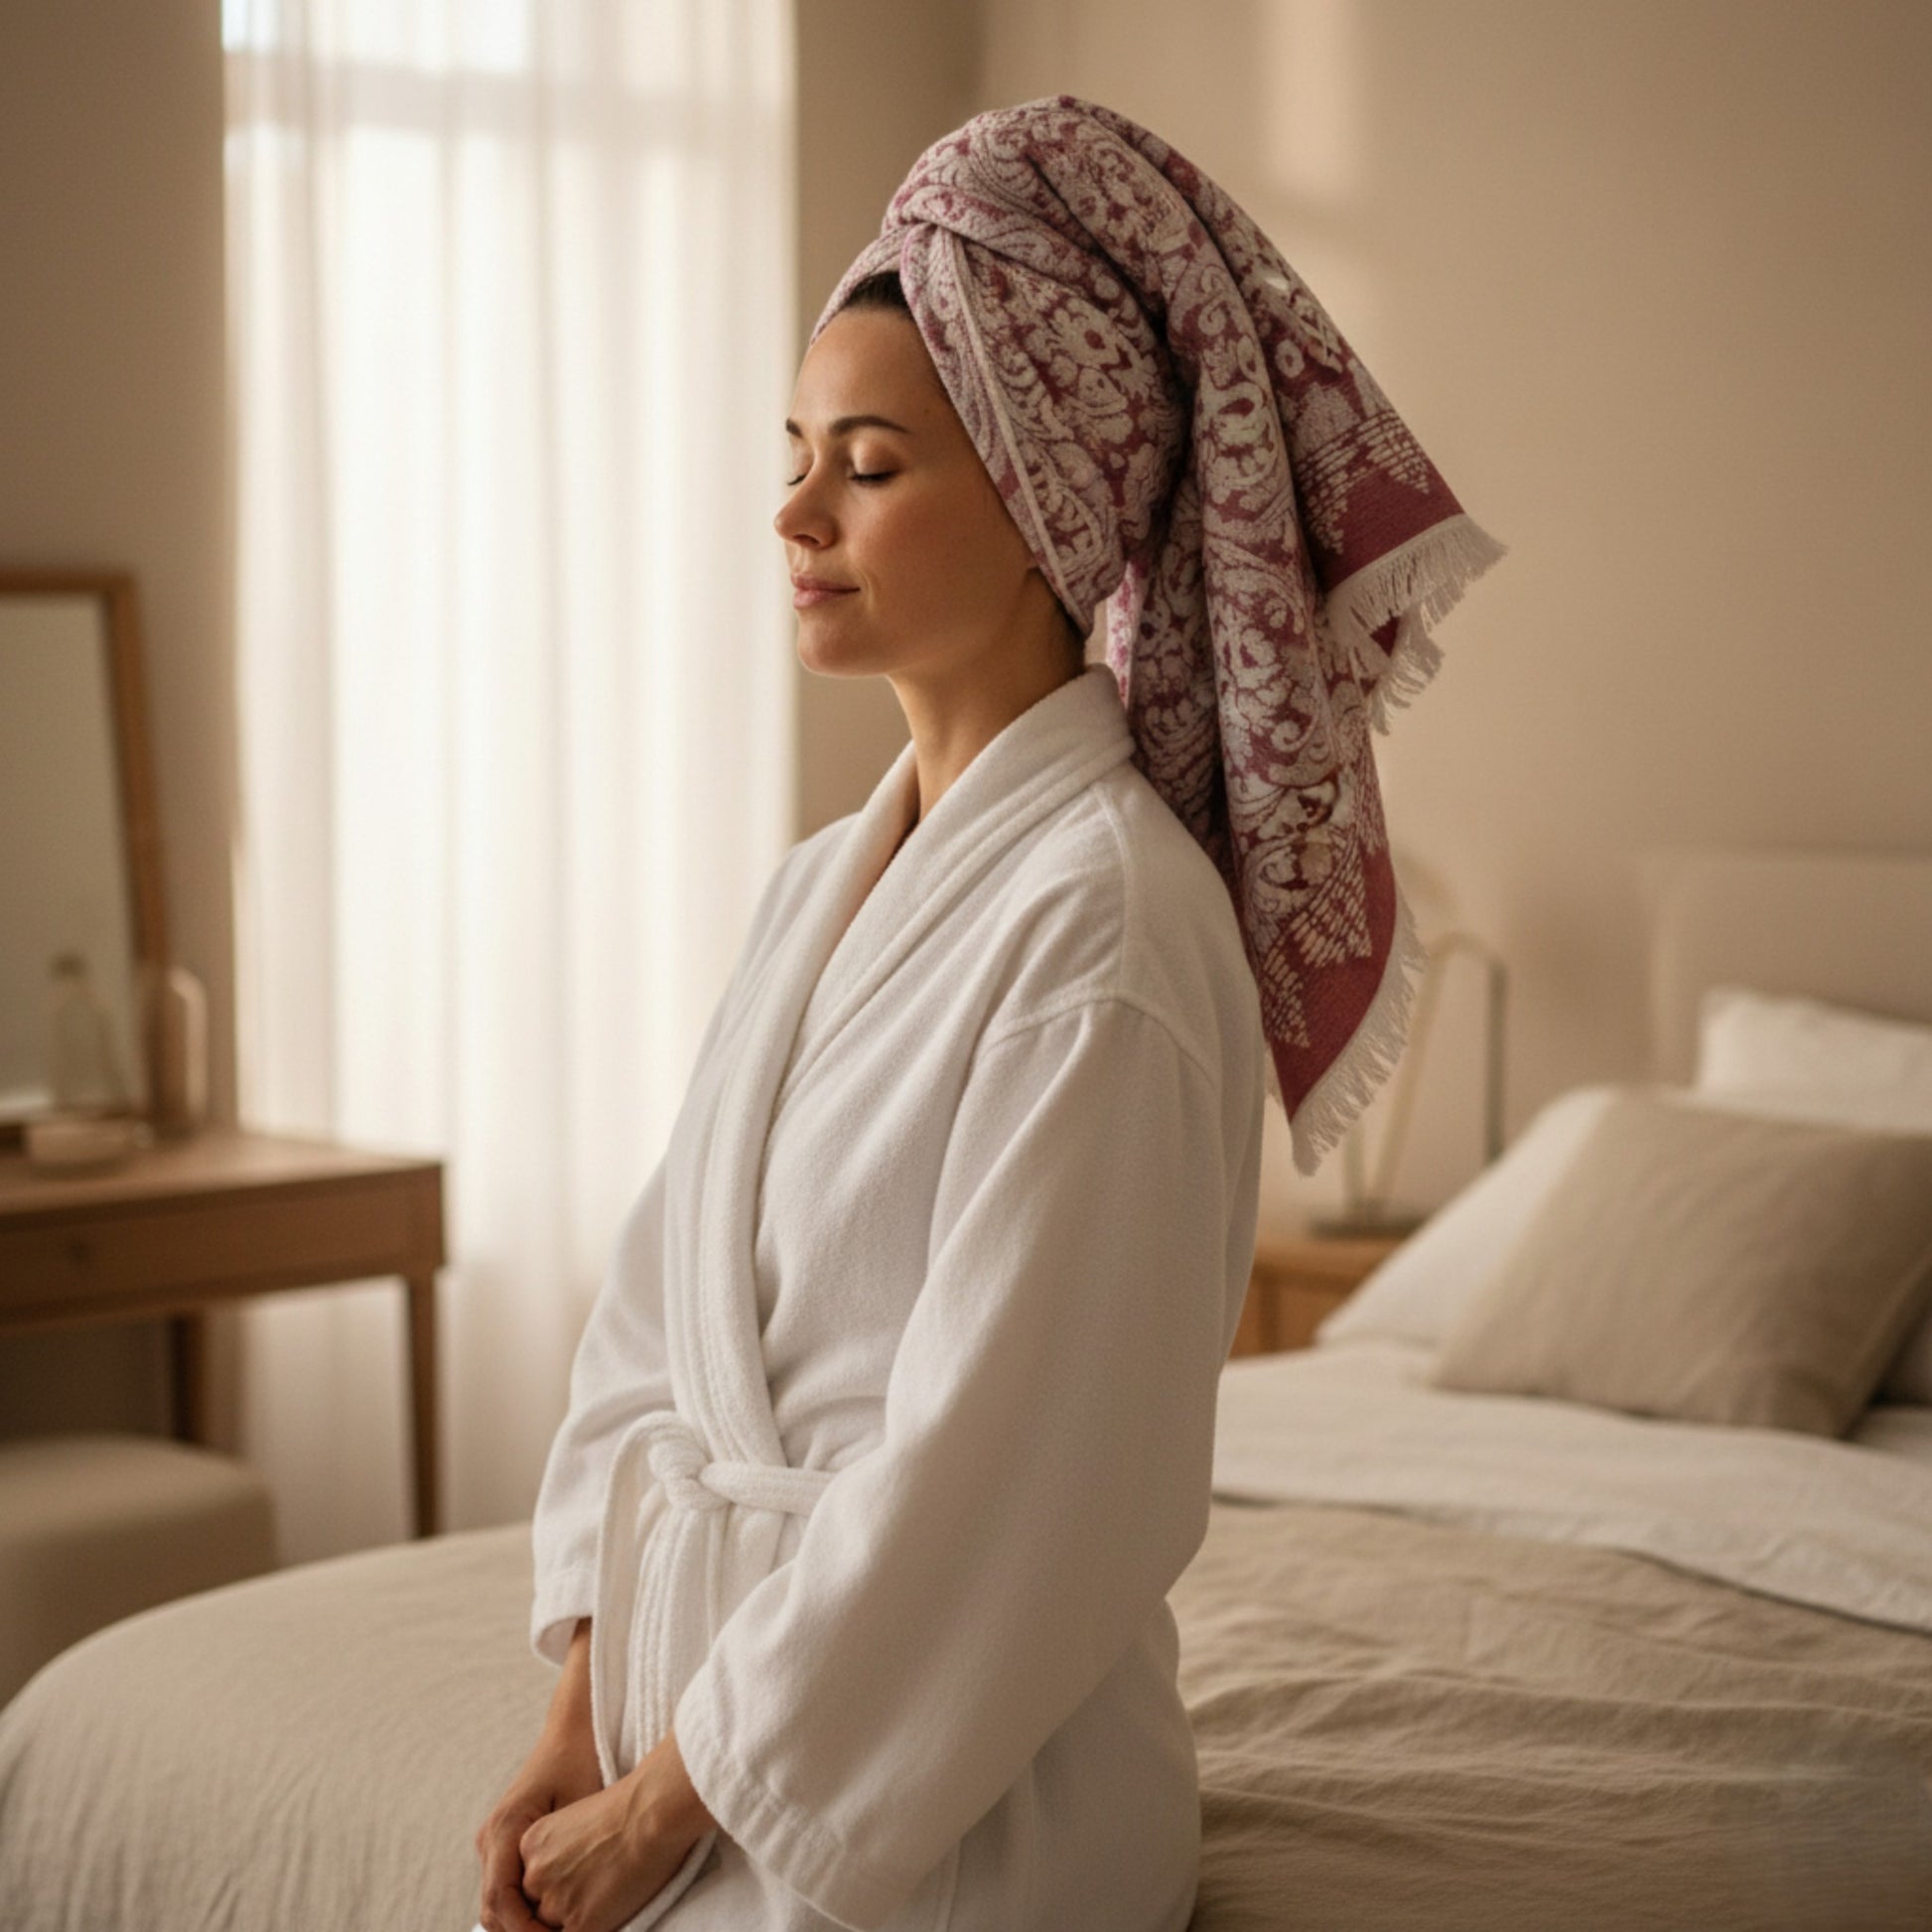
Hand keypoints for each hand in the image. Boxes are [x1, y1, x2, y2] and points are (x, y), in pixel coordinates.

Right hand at [475, 1713, 603, 1931]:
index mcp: (505, 1828)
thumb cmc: (586, 1761)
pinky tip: (552, 1923)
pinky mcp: (507, 1841)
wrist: (576, 1728)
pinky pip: (507, 1886)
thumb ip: (567, 1859)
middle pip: (493, 1910)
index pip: (500, 1902)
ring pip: (498, 1902)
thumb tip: (565, 1908)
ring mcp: (495, 1839)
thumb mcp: (580, 1809)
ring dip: (521, 1927)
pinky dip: (524, 1909)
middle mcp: (491, 1837)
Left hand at [516, 1725, 717, 1931]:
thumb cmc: (631, 1809)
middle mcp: (535, 1875)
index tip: (577, 1885)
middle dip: (560, 1910)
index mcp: (531, 1844)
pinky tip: (611, 1914)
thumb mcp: (579, 1822)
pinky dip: (596, 1929)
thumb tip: (572, 1877)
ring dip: (576, 1921)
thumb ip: (562, 1852)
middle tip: (594, 1893)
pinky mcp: (582, 1924)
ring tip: (606, 1900)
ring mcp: (556, 1901)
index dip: (554, 1890)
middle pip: (536, 1910)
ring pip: (553, 1929)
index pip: (530, 1885)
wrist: (654, 1811)